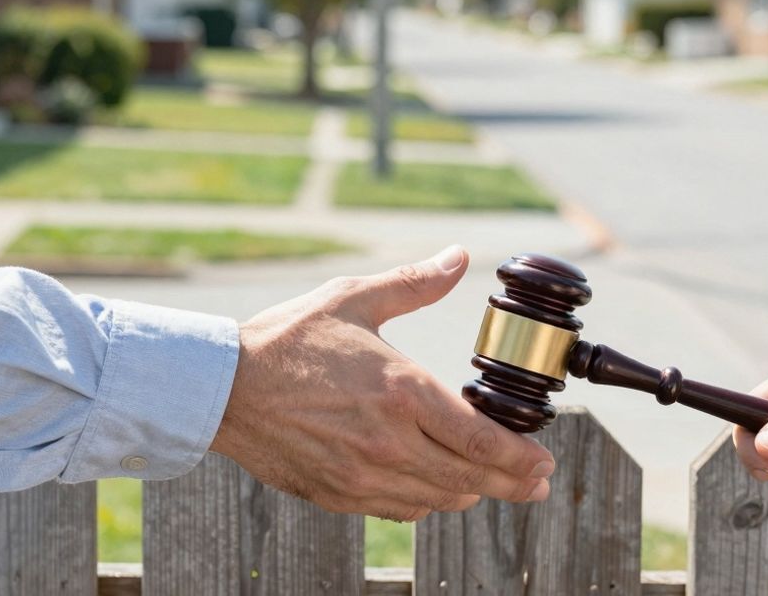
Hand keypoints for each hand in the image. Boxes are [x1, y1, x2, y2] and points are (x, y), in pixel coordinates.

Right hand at [209, 246, 554, 520]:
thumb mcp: (352, 299)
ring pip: (440, 500)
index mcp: (401, 392)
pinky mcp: (339, 495)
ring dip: (473, 494)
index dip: (522, 458)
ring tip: (492, 485)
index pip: (482, 440)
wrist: (223, 389)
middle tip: (538, 483)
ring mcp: (363, 476)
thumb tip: (458, 256)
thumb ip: (414, 283)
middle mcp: (389, 442)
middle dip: (514, 484)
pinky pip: (401, 510)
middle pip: (472, 479)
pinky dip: (429, 501)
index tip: (545, 461)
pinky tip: (437, 488)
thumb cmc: (287, 340)